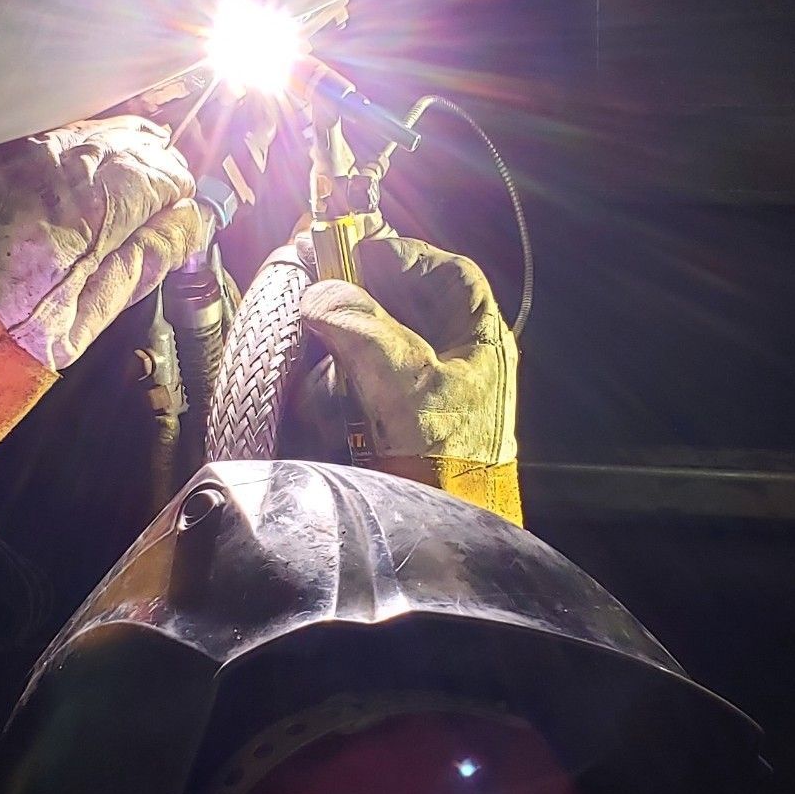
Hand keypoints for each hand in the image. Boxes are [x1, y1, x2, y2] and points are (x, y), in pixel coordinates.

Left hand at [0, 116, 206, 369]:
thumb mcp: (87, 317)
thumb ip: (147, 261)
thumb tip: (192, 224)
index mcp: (96, 204)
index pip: (166, 173)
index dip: (180, 198)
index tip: (179, 222)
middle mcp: (63, 163)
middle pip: (136, 143)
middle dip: (153, 175)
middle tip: (155, 216)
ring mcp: (28, 153)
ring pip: (98, 135)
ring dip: (118, 163)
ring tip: (117, 208)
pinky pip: (60, 141)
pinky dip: (81, 160)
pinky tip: (76, 192)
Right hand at [299, 235, 519, 518]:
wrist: (449, 542)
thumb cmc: (449, 462)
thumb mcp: (406, 384)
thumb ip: (363, 330)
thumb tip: (322, 293)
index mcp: (479, 341)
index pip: (447, 274)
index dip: (401, 254)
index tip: (354, 251)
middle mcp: (457, 362)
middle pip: (403, 308)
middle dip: (357, 307)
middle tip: (315, 297)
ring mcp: (427, 396)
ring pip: (375, 349)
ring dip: (341, 355)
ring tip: (319, 364)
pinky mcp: (397, 427)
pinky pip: (360, 391)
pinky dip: (336, 393)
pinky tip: (323, 405)